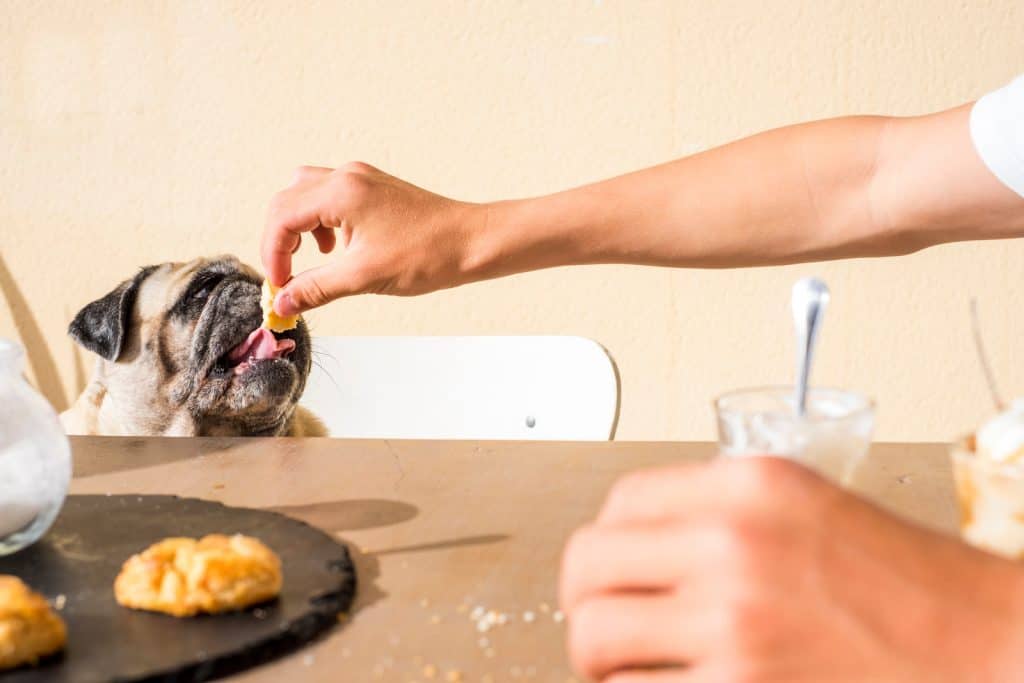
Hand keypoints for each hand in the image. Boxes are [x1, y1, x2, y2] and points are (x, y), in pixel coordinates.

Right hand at [261, 163, 485, 313]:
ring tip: (316, 261)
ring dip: (300, 228)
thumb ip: (316, 288)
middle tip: (287, 276)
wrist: (473, 242)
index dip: (272, 255)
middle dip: (280, 241)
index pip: (282, 217)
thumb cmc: (427, 256)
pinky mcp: (374, 187)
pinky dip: (322, 222)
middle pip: (287, 200)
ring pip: (306, 194)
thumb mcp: (364, 277)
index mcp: (341, 192)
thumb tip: (282, 304)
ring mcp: (361, 178)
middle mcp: (347, 177)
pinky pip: (330, 196)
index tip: (280, 286)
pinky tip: (339, 249)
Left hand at [560, 457, 1023, 681]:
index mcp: (749, 487)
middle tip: (597, 623)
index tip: (610, 569)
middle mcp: (732, 545)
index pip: (620, 500)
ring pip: (596, 638)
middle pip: (587, 565)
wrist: (986, 649)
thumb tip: (646, 543)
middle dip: (582, 601)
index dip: (607, 540)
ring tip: (624, 668)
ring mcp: (734, 623)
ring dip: (600, 661)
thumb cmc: (911, 589)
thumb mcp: (809, 510)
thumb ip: (722, 514)